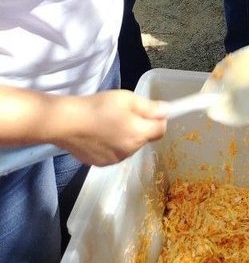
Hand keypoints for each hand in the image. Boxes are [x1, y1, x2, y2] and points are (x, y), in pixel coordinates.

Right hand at [50, 91, 167, 166]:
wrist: (67, 123)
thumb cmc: (99, 107)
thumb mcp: (128, 99)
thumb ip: (150, 107)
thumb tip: (167, 111)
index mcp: (140, 134)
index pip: (161, 129)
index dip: (158, 119)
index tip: (149, 110)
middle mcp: (130, 151)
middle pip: (144, 138)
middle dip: (139, 126)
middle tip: (123, 112)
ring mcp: (115, 159)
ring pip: (128, 146)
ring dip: (124, 136)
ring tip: (108, 122)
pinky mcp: (100, 163)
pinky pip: (113, 153)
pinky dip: (110, 144)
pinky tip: (98, 134)